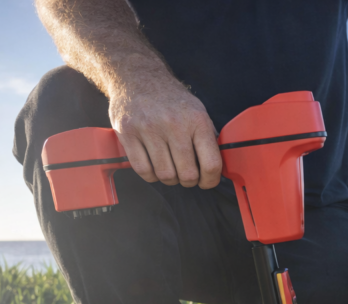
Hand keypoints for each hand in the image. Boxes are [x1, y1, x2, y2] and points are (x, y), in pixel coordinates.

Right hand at [108, 74, 221, 188]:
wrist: (139, 77)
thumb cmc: (171, 99)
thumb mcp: (198, 112)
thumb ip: (208, 138)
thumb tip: (219, 167)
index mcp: (197, 120)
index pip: (211, 164)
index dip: (211, 180)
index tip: (207, 182)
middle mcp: (174, 124)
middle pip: (187, 174)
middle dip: (189, 181)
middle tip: (186, 176)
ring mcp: (149, 128)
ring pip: (165, 175)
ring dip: (170, 180)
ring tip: (170, 170)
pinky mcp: (128, 133)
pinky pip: (142, 170)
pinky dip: (151, 176)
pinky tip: (154, 168)